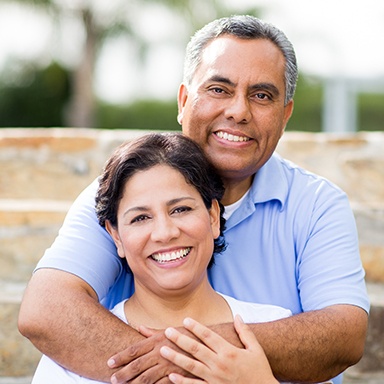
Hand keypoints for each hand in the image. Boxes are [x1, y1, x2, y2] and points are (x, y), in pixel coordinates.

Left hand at [108, 328, 194, 383]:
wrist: (210, 342)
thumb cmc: (189, 335)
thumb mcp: (170, 331)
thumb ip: (152, 332)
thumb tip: (139, 327)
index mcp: (158, 340)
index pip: (135, 349)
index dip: (121, 356)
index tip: (109, 362)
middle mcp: (161, 352)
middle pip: (137, 365)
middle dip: (123, 373)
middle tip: (112, 378)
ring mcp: (169, 365)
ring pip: (147, 378)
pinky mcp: (178, 375)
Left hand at [160, 315, 278, 383]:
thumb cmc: (260, 371)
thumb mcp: (255, 349)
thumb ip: (245, 332)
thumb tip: (238, 316)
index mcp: (229, 352)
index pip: (209, 336)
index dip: (196, 327)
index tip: (186, 320)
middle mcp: (220, 365)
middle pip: (196, 349)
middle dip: (180, 339)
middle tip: (168, 331)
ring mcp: (215, 379)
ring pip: (191, 366)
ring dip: (175, 357)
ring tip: (162, 350)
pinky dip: (182, 382)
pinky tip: (171, 376)